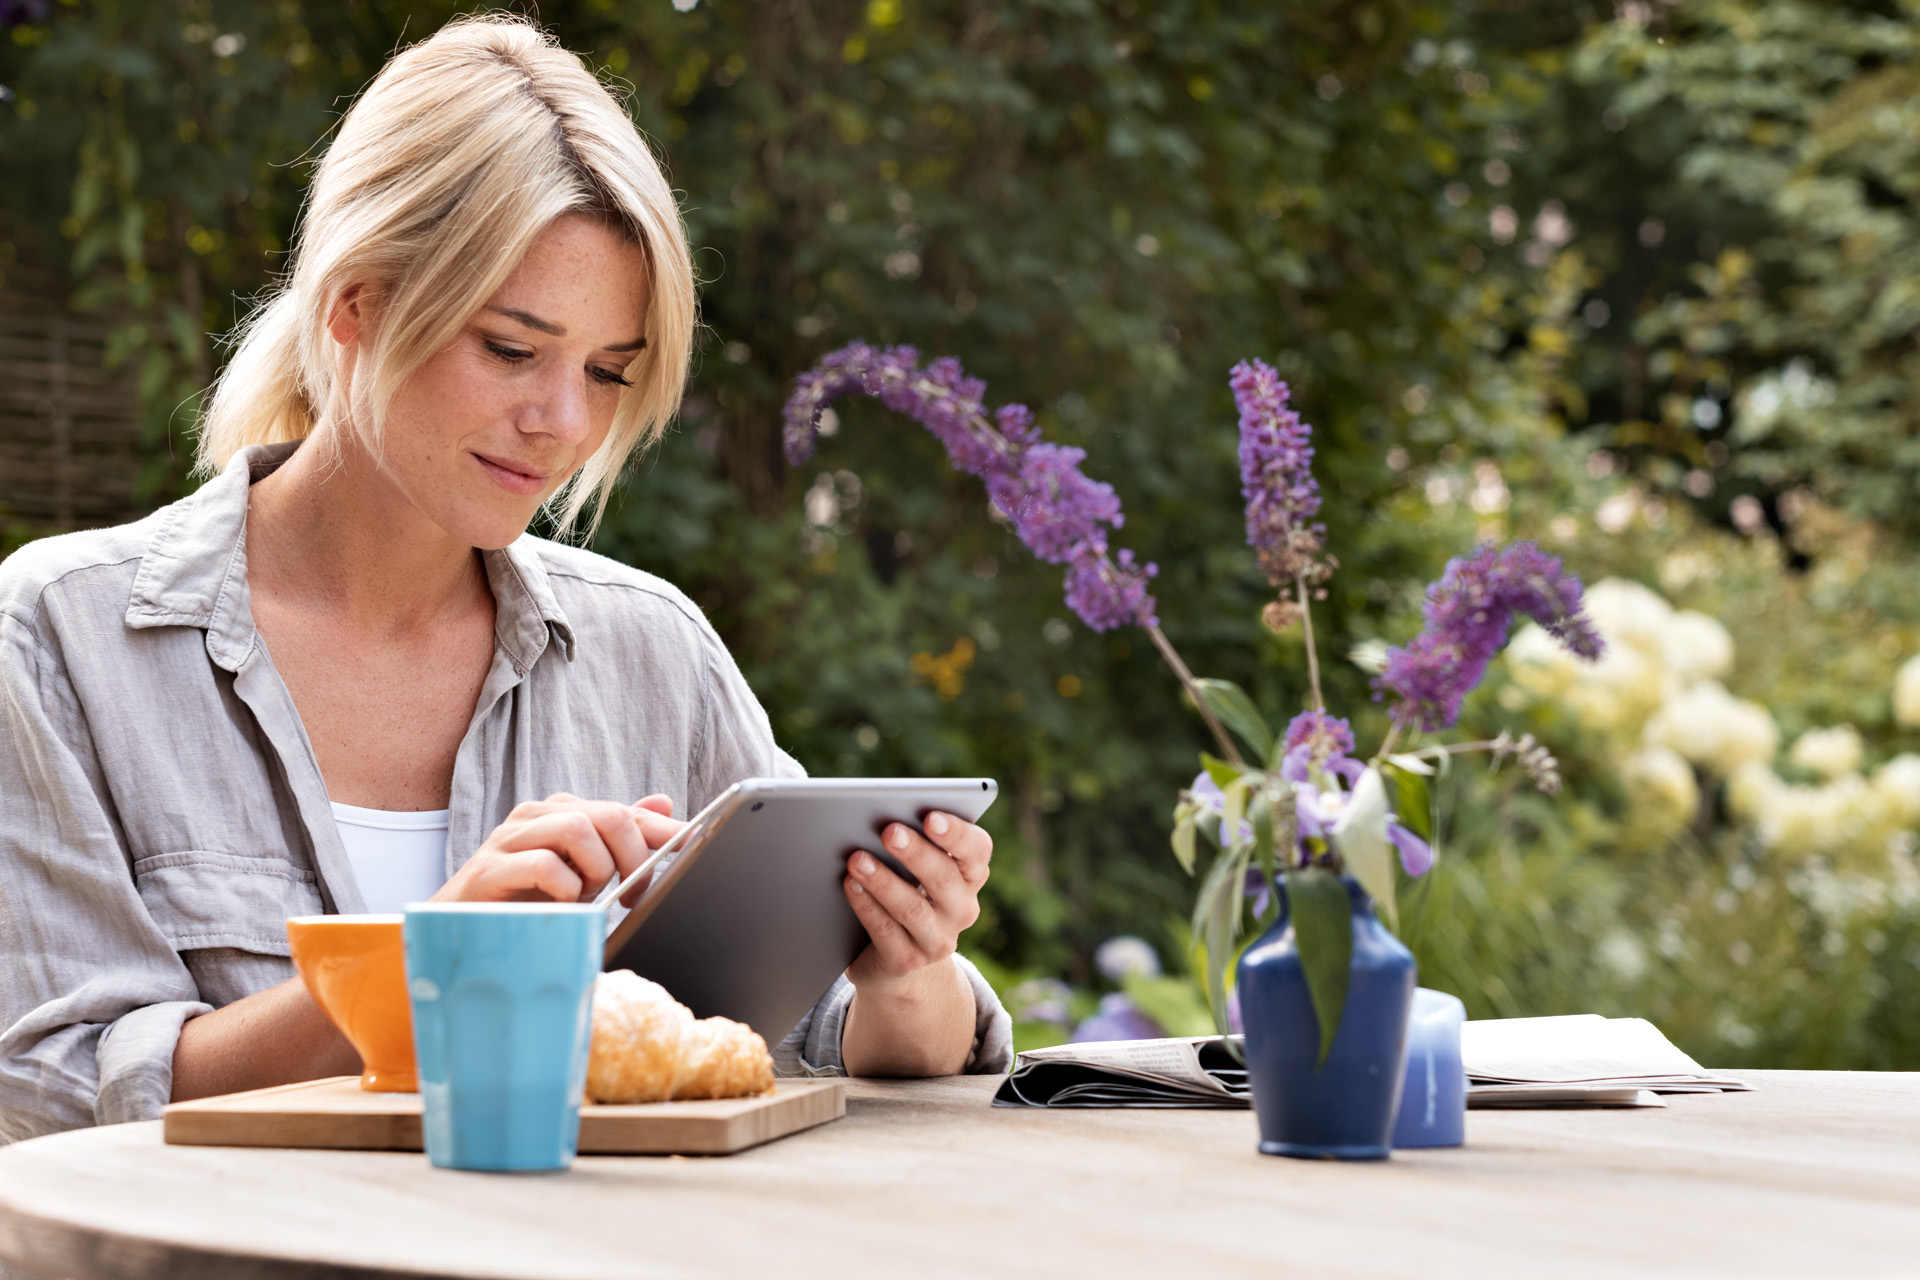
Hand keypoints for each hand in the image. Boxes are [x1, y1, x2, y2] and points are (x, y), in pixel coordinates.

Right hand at [436, 792, 683, 902]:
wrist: (464, 929)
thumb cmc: (528, 900)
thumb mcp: (583, 873)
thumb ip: (619, 839)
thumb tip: (663, 803)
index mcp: (561, 812)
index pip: (623, 811)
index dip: (661, 829)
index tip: (688, 844)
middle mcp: (536, 816)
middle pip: (606, 815)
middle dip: (632, 857)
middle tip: (633, 893)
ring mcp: (509, 838)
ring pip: (577, 829)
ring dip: (597, 869)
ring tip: (589, 896)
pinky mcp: (489, 869)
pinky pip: (543, 864)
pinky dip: (565, 887)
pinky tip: (562, 903)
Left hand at [839, 811, 990, 1075]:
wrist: (892, 958)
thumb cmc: (904, 891)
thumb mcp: (916, 868)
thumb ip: (911, 842)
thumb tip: (884, 818)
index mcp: (970, 875)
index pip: (977, 849)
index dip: (956, 832)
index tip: (930, 817)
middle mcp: (962, 909)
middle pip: (943, 877)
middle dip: (915, 853)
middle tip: (889, 832)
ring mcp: (938, 940)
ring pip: (912, 908)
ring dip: (883, 881)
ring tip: (857, 859)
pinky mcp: (907, 961)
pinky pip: (886, 932)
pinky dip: (867, 906)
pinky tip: (851, 885)